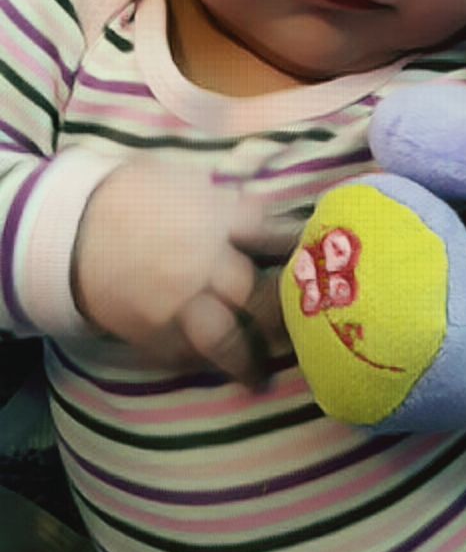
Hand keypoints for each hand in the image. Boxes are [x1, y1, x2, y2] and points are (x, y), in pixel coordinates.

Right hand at [71, 159, 293, 381]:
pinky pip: (185, 354)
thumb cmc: (126, 195)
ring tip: (261, 372)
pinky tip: (216, 368)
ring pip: (225, 338)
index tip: (310, 260)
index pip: (272, 235)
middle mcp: (202, 263)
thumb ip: (224, 199)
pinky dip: (203, 362)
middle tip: (296, 325)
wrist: (67, 229)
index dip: (295, 250)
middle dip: (279, 312)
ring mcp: (176, 302)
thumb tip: (262, 211)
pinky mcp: (150, 330)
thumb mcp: (181, 179)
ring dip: (248, 356)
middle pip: (257, 295)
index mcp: (215, 219)